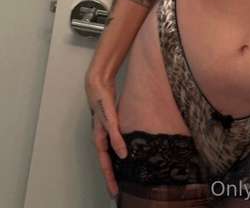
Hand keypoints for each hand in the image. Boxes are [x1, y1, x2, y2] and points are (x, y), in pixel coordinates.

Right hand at [85, 70, 127, 199]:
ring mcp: (104, 132)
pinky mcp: (110, 125)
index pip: (105, 164)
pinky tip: (125, 153)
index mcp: (99, 139)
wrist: (98, 84)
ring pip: (109, 154)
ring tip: (121, 177)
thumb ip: (116, 137)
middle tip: (116, 192)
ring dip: (114, 166)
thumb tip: (123, 155)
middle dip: (111, 177)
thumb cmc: (102, 102)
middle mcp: (101, 138)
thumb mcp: (110, 120)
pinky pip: (113, 143)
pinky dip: (118, 151)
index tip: (114, 193)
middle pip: (106, 162)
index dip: (110, 179)